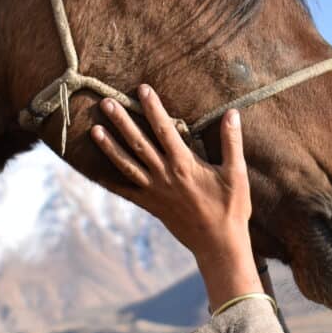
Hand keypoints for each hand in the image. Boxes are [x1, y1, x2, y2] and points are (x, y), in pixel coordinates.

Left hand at [89, 85, 261, 307]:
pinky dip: (109, 182)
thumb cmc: (231, 208)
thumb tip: (233, 112)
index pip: (164, 129)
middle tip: (106, 102)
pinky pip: (126, 192)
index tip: (142, 89)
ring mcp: (154, 191)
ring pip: (127, 165)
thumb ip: (232, 141)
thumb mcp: (237, 173)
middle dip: (122, 121)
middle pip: (138, 143)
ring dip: (110, 147)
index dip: (152, 107)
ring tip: (94, 130)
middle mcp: (164, 175)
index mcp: (184, 164)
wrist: (218, 244)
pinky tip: (94, 171)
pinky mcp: (151, 206)